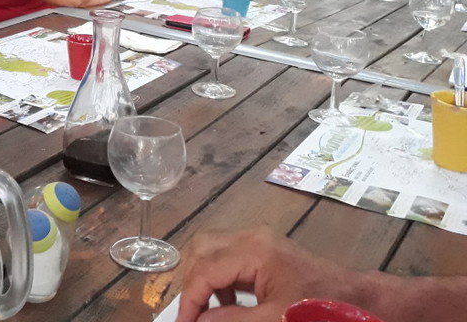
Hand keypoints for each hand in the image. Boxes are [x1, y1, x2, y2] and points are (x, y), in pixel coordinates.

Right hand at [176, 230, 357, 321]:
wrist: (361, 301)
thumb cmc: (320, 309)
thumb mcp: (274, 320)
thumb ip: (232, 321)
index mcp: (253, 250)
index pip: (204, 270)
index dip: (189, 301)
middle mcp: (251, 237)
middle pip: (202, 248)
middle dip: (192, 282)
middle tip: (193, 314)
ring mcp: (259, 241)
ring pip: (212, 250)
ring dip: (204, 279)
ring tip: (209, 312)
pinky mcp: (266, 250)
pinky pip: (229, 256)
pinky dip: (220, 278)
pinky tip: (229, 303)